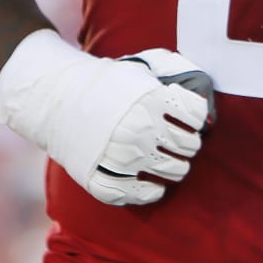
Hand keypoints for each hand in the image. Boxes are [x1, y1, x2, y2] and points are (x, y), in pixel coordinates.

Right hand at [0, 30, 214, 205]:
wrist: (57, 98)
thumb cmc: (105, 83)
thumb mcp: (140, 68)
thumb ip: (173, 74)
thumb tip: (205, 94)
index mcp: (151, 100)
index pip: (196, 118)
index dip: (196, 119)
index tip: (188, 120)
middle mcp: (140, 130)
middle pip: (189, 147)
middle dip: (188, 144)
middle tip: (179, 143)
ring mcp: (123, 157)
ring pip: (173, 173)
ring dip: (176, 168)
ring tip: (167, 160)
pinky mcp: (104, 178)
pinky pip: (142, 194)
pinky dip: (152, 192)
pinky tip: (153, 184)